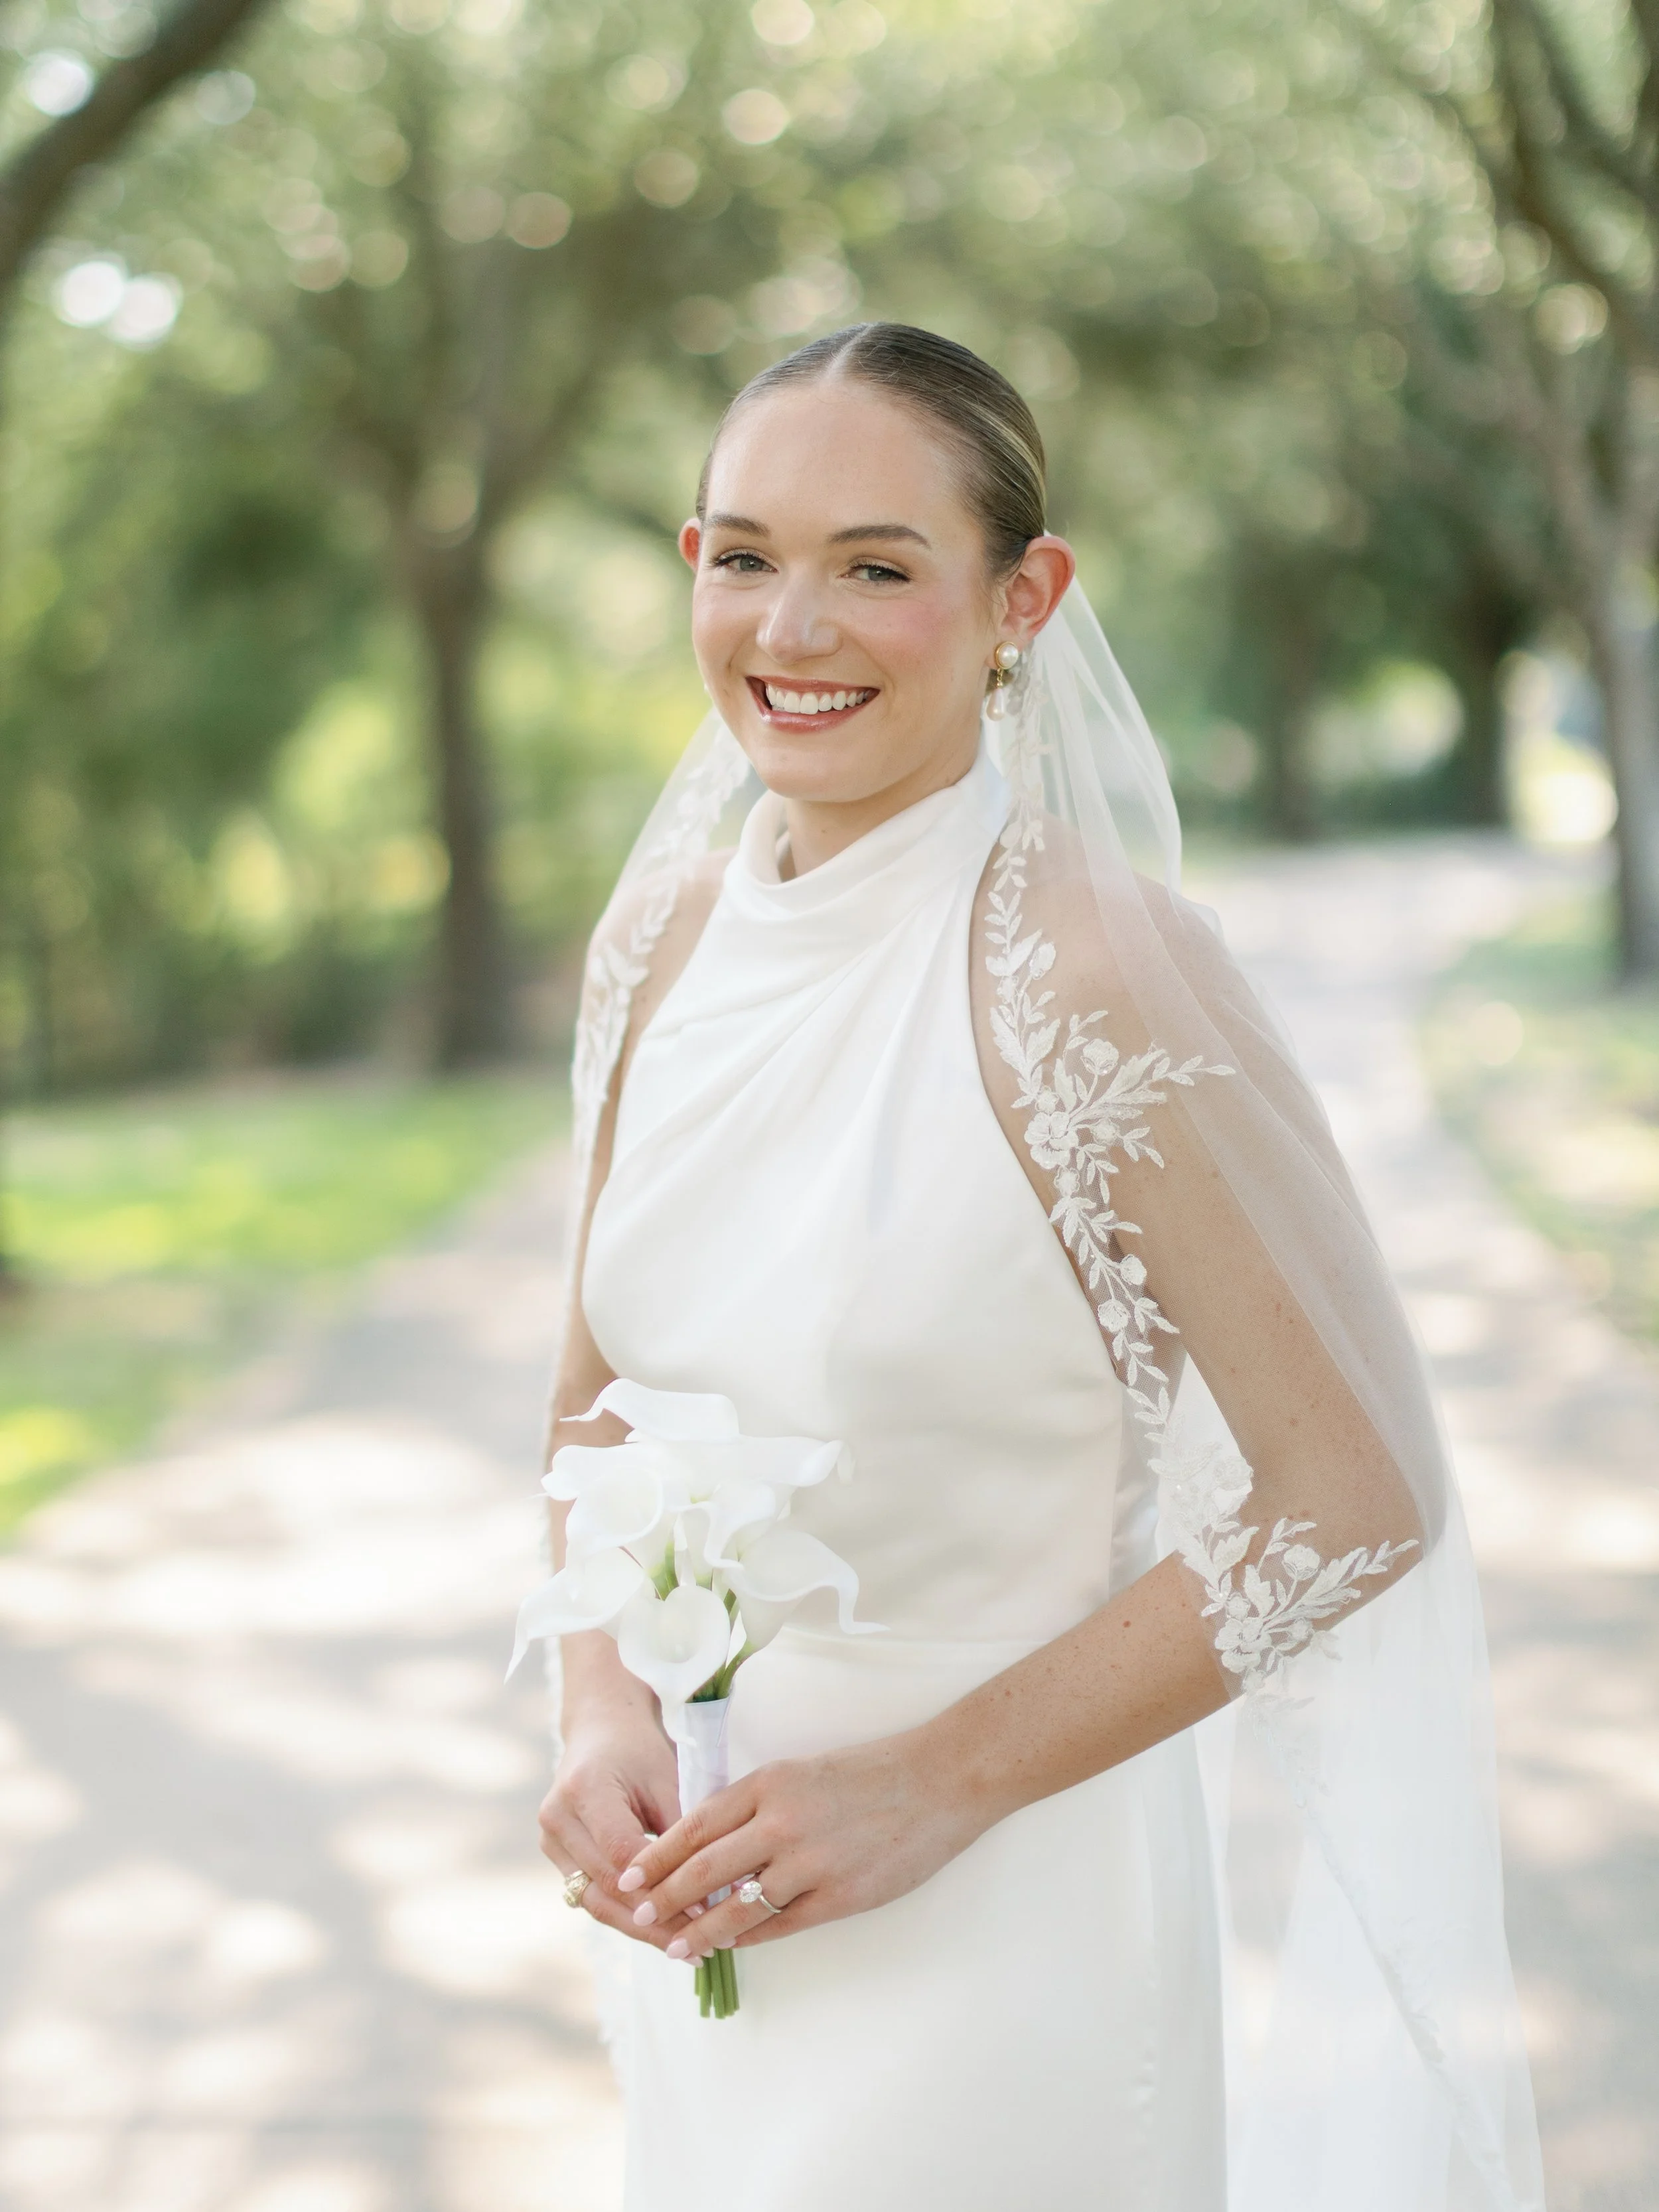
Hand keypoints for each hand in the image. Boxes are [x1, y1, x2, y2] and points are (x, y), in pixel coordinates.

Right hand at [539, 1700, 684, 1950]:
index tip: (704, 1911)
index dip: (662, 1888)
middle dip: (654, 1921)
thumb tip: (717, 1890)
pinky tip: (661, 1931)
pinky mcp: (556, 1854)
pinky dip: (626, 1914)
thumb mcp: (668, 1777)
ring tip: (684, 1950)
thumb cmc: (641, 1747)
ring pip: (596, 1901)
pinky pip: (592, 1894)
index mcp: (585, 1788)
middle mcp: (558, 1817)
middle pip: (606, 1887)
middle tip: (698, 1948)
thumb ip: (683, 1832)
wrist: (601, 1724)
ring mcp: (551, 1839)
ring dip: (640, 1928)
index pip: (622, 1853)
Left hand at [615, 1728, 984, 1962]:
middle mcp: (782, 1821)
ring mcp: (810, 1861)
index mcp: (770, 1782)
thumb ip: (759, 1803)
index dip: (659, 1854)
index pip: (696, 1823)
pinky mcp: (839, 1896)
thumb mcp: (803, 1771)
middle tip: (637, 1912)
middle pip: (704, 1867)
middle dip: (664, 1895)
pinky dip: (749, 1937)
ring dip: (700, 1929)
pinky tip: (730, 1945)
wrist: (938, 1781)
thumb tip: (712, 1841)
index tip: (630, 1873)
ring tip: (674, 1944)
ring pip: (737, 1905)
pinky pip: (780, 1924)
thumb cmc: (871, 1772)